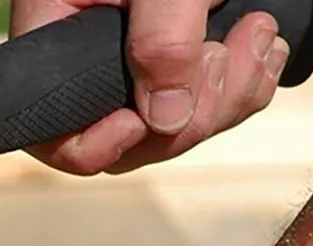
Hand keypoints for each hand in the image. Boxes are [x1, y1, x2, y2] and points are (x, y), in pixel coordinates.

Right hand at [10, 0, 290, 173]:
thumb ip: (161, 40)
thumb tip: (165, 121)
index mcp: (55, 33)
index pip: (52, 132)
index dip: (95, 145)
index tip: (142, 117)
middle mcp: (86, 61)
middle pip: (124, 141)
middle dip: (186, 117)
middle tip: (225, 55)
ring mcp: (131, 66)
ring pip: (170, 129)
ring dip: (225, 97)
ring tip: (256, 38)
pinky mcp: (172, 63)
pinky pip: (200, 106)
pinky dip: (240, 88)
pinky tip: (260, 48)